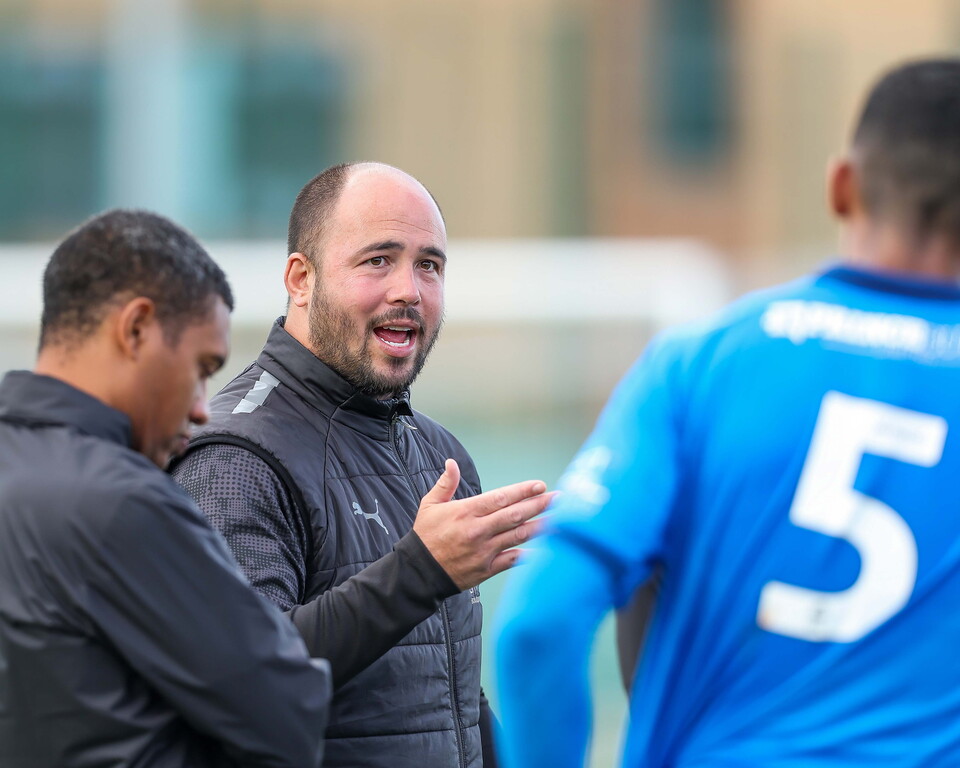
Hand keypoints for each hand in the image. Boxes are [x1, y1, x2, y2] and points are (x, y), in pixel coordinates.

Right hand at [413, 458, 552, 590]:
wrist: (418, 572)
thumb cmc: (425, 536)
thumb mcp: (430, 505)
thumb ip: (445, 484)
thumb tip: (451, 463)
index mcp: (466, 512)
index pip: (500, 498)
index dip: (522, 491)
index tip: (539, 485)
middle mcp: (478, 530)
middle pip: (515, 515)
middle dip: (539, 505)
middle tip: (559, 498)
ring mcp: (484, 551)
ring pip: (518, 537)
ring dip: (540, 527)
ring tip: (559, 519)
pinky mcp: (486, 569)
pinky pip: (511, 560)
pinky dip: (527, 554)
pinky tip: (543, 549)